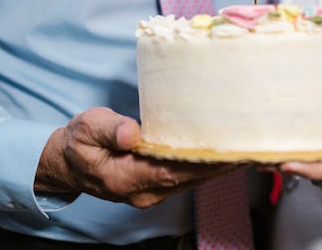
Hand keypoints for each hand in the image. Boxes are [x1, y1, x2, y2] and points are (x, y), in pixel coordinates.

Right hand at [35, 107, 238, 207]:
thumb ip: (109, 129)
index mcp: (125, 178)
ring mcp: (153, 192)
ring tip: (252, 151)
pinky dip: (212, 168)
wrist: (68, 165)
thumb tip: (132, 133)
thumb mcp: (86, 128)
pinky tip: (231, 157)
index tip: (226, 151)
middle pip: (190, 178)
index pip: (170, 171)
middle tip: (253, 149)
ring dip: (222, 168)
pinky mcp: (159, 186)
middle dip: (222, 165)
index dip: (200, 161)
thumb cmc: (78, 143)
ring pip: (194, 180)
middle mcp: (144, 192)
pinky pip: (190, 178)